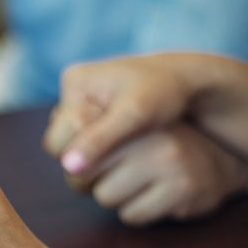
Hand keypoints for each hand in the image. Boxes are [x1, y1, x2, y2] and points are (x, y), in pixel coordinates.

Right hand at [45, 55, 196, 174]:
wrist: (190, 80)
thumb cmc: (167, 92)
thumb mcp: (136, 115)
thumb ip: (101, 140)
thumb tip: (69, 167)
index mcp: (75, 82)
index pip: (57, 138)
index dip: (81, 153)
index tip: (116, 153)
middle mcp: (73, 89)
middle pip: (61, 142)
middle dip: (85, 153)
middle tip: (118, 155)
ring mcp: (82, 99)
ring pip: (72, 143)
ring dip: (93, 153)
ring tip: (123, 150)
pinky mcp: (94, 109)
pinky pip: (84, 139)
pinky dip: (101, 147)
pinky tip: (124, 147)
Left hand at [65, 124, 247, 225]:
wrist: (218, 157)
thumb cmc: (154, 143)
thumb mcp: (124, 123)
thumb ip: (88, 121)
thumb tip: (55, 123)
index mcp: (126, 112)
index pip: (66, 141)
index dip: (70, 158)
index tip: (85, 158)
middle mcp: (146, 131)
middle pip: (79, 175)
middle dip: (89, 181)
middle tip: (113, 171)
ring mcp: (168, 159)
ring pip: (104, 197)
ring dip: (114, 196)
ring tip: (137, 181)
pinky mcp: (184, 188)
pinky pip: (131, 216)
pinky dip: (136, 212)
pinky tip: (154, 196)